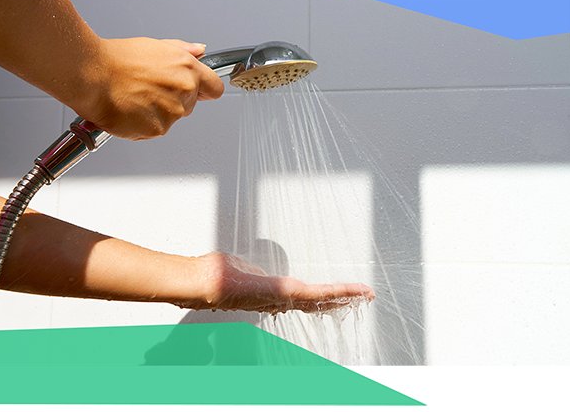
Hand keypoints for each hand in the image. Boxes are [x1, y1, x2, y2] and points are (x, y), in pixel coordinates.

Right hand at [78, 37, 224, 140]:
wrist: (92, 75)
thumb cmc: (117, 59)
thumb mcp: (156, 46)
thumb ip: (183, 50)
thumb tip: (199, 50)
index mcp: (188, 70)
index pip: (214, 88)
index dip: (206, 90)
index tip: (200, 91)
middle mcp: (184, 92)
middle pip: (190, 105)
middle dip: (174, 99)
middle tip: (149, 89)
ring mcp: (171, 113)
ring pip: (171, 118)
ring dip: (157, 112)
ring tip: (135, 97)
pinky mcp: (156, 130)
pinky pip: (154, 131)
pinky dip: (142, 124)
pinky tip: (130, 109)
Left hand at [182, 252, 374, 313]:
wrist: (204, 282)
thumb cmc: (215, 275)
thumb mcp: (240, 268)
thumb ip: (251, 270)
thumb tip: (252, 268)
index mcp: (270, 292)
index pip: (301, 296)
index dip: (321, 297)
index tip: (337, 295)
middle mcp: (279, 299)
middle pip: (317, 301)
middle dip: (340, 299)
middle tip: (363, 296)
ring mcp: (283, 297)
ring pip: (321, 298)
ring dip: (345, 295)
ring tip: (365, 294)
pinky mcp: (285, 293)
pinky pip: (317, 293)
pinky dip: (338, 292)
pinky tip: (354, 291)